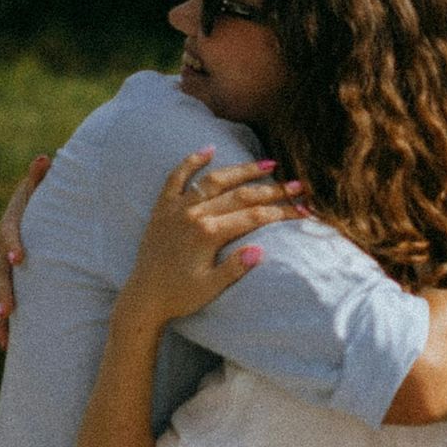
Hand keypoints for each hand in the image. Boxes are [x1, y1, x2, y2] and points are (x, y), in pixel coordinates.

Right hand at [0, 153, 49, 346]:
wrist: (37, 217)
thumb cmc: (44, 202)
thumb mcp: (41, 190)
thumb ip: (40, 178)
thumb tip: (45, 158)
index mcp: (11, 225)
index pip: (8, 233)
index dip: (12, 244)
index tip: (20, 258)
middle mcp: (3, 249)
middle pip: (0, 271)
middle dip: (3, 291)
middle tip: (8, 310)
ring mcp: (5, 268)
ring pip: (1, 292)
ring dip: (1, 313)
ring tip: (4, 334)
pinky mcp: (13, 284)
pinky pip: (5, 304)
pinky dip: (2, 325)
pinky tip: (2, 344)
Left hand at [119, 152, 304, 329]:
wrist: (144, 297)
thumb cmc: (180, 296)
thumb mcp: (210, 288)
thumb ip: (235, 268)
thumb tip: (260, 250)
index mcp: (208, 234)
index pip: (253, 217)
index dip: (281, 213)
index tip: (302, 209)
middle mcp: (194, 214)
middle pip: (240, 195)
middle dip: (272, 190)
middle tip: (298, 185)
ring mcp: (177, 208)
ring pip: (215, 180)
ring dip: (243, 170)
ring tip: (267, 163)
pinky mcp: (163, 207)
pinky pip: (176, 177)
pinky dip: (191, 162)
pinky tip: (209, 149)